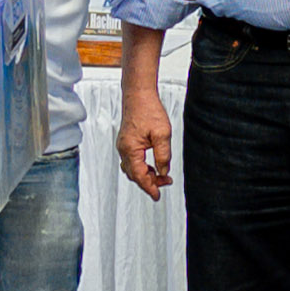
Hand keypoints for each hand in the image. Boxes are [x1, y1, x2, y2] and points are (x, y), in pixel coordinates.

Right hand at [116, 79, 174, 199]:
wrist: (139, 95)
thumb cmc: (148, 110)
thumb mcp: (162, 134)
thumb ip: (163, 156)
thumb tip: (163, 172)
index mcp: (130, 149)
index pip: (139, 176)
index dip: (149, 188)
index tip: (157, 195)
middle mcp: (123, 149)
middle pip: (135, 175)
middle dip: (149, 182)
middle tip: (165, 183)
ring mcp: (123, 146)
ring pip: (132, 169)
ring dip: (146, 176)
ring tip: (162, 176)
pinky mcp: (126, 142)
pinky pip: (132, 161)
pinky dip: (142, 168)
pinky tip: (153, 166)